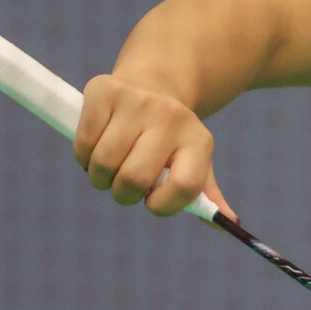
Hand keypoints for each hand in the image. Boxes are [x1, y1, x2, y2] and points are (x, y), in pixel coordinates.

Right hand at [74, 73, 234, 218]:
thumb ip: (206, 195)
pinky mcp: (106, 91)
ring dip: (98, 177)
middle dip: (122, 194)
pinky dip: (82, 156)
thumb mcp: (193, 162)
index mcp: (200, 141)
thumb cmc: (170, 139)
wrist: (152, 86)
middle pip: (135, 179)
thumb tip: (229, 223)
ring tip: (108, 168)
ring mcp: (140, 102)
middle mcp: (173, 118)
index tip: (151, 202)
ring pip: (105, 163)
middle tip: (123, 185)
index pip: (186, 185)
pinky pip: (84, 142)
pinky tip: (94, 149)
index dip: (163, 205)